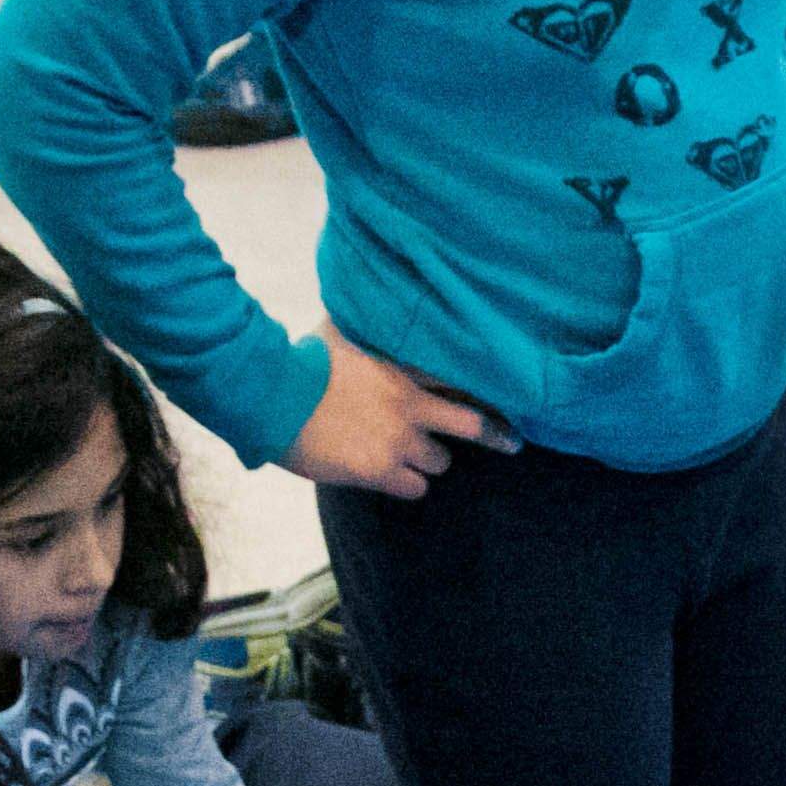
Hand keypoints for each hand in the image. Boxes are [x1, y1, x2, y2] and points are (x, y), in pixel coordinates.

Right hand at [290, 333, 514, 499]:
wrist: (273, 395)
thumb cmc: (301, 360)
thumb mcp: (341, 332)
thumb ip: (366, 327)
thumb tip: (364, 297)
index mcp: (403, 366)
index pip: (462, 377)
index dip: (488, 389)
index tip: (511, 396)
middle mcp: (410, 403)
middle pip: (473, 424)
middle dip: (494, 435)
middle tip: (512, 443)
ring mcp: (398, 438)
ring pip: (440, 462)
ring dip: (428, 462)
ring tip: (407, 456)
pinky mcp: (380, 469)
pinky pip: (415, 488)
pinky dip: (406, 484)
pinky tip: (390, 476)